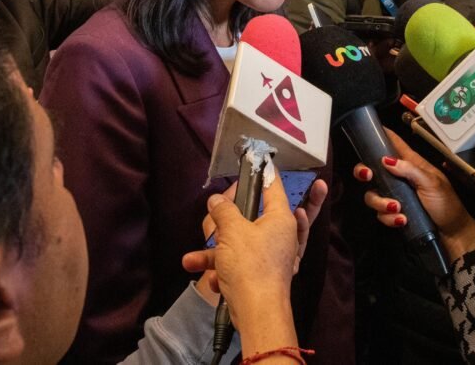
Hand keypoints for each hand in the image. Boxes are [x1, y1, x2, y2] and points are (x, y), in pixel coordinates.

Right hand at [182, 173, 328, 310]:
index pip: (273, 187)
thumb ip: (223, 211)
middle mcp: (279, 235)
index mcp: (281, 218)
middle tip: (212, 221)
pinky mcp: (258, 274)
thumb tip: (217, 200)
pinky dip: (221, 271)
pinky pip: (236, 265)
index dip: (263, 173)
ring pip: (236, 244)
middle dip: (224, 224)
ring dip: (212, 253)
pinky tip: (211, 282)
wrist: (256, 313)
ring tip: (192, 259)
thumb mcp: (232, 231)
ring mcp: (269, 256)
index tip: (257, 160)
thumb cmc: (251, 266)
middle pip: (248, 218)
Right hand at [352, 129, 474, 261]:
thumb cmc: (446, 204)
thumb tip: (386, 160)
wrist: (452, 234)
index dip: (378, 136)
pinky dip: (388, 218)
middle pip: (371, 169)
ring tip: (397, 208)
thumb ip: (410, 170)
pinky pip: (380, 213)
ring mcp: (395, 195)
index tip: (364, 134)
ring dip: (380, 202)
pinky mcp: (394, 213)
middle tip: (368, 176)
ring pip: (372, 194)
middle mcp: (399, 178)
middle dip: (363, 172)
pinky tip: (402, 221)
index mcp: (411, 164)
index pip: (392, 144)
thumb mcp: (432, 183)